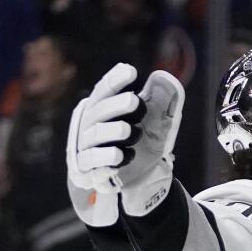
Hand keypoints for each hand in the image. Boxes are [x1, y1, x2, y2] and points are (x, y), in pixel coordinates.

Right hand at [66, 63, 183, 223]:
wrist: (140, 179)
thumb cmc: (141, 144)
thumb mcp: (155, 123)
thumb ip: (159, 102)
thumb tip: (164, 78)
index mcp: (103, 109)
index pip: (104, 91)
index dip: (115, 80)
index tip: (131, 71)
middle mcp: (91, 126)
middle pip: (99, 112)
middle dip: (116, 105)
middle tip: (135, 101)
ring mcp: (87, 148)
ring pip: (94, 137)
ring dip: (111, 133)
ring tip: (128, 131)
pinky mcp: (88, 171)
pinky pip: (92, 164)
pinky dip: (104, 160)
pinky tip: (118, 157)